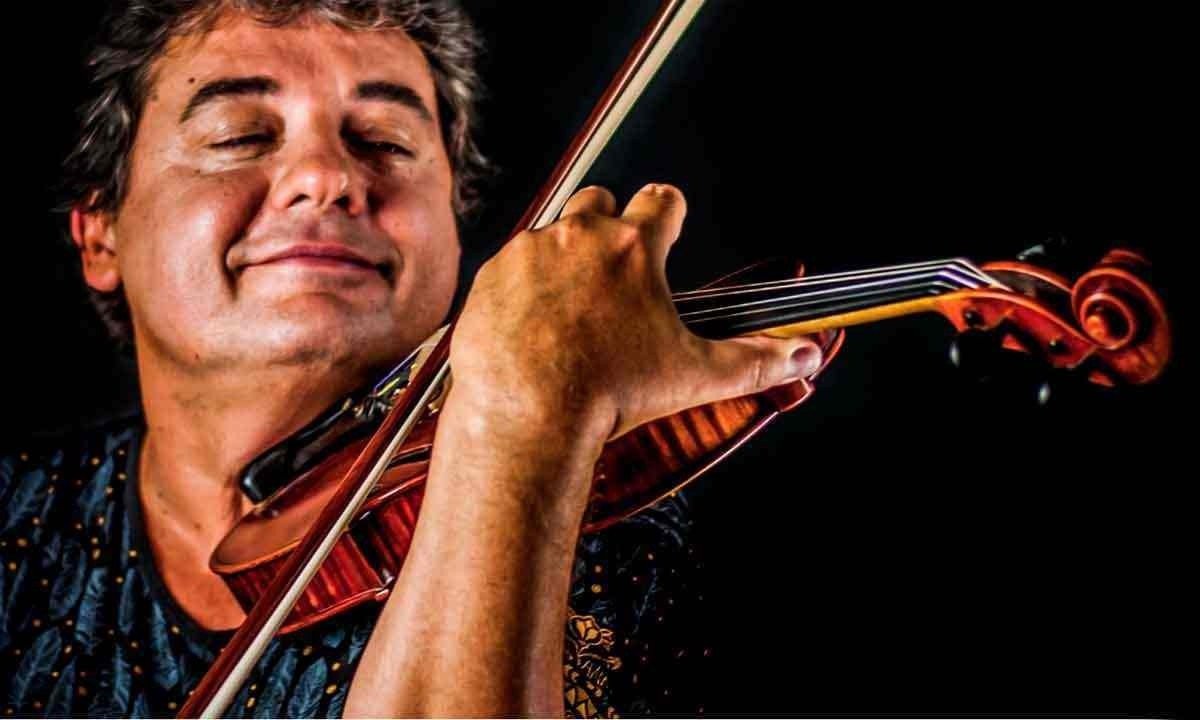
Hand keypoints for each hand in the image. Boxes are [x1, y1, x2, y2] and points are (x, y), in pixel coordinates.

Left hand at [451, 183, 821, 446]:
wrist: (527, 414)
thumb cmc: (610, 393)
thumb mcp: (693, 376)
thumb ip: (753, 361)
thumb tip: (804, 354)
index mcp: (634, 247)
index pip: (661, 200)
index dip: (668, 214)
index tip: (667, 230)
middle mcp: (579, 235)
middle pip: (599, 203)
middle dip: (609, 229)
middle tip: (613, 279)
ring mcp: (528, 252)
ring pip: (551, 235)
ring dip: (563, 260)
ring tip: (570, 312)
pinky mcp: (489, 276)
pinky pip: (509, 267)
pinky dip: (521, 289)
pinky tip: (530, 328)